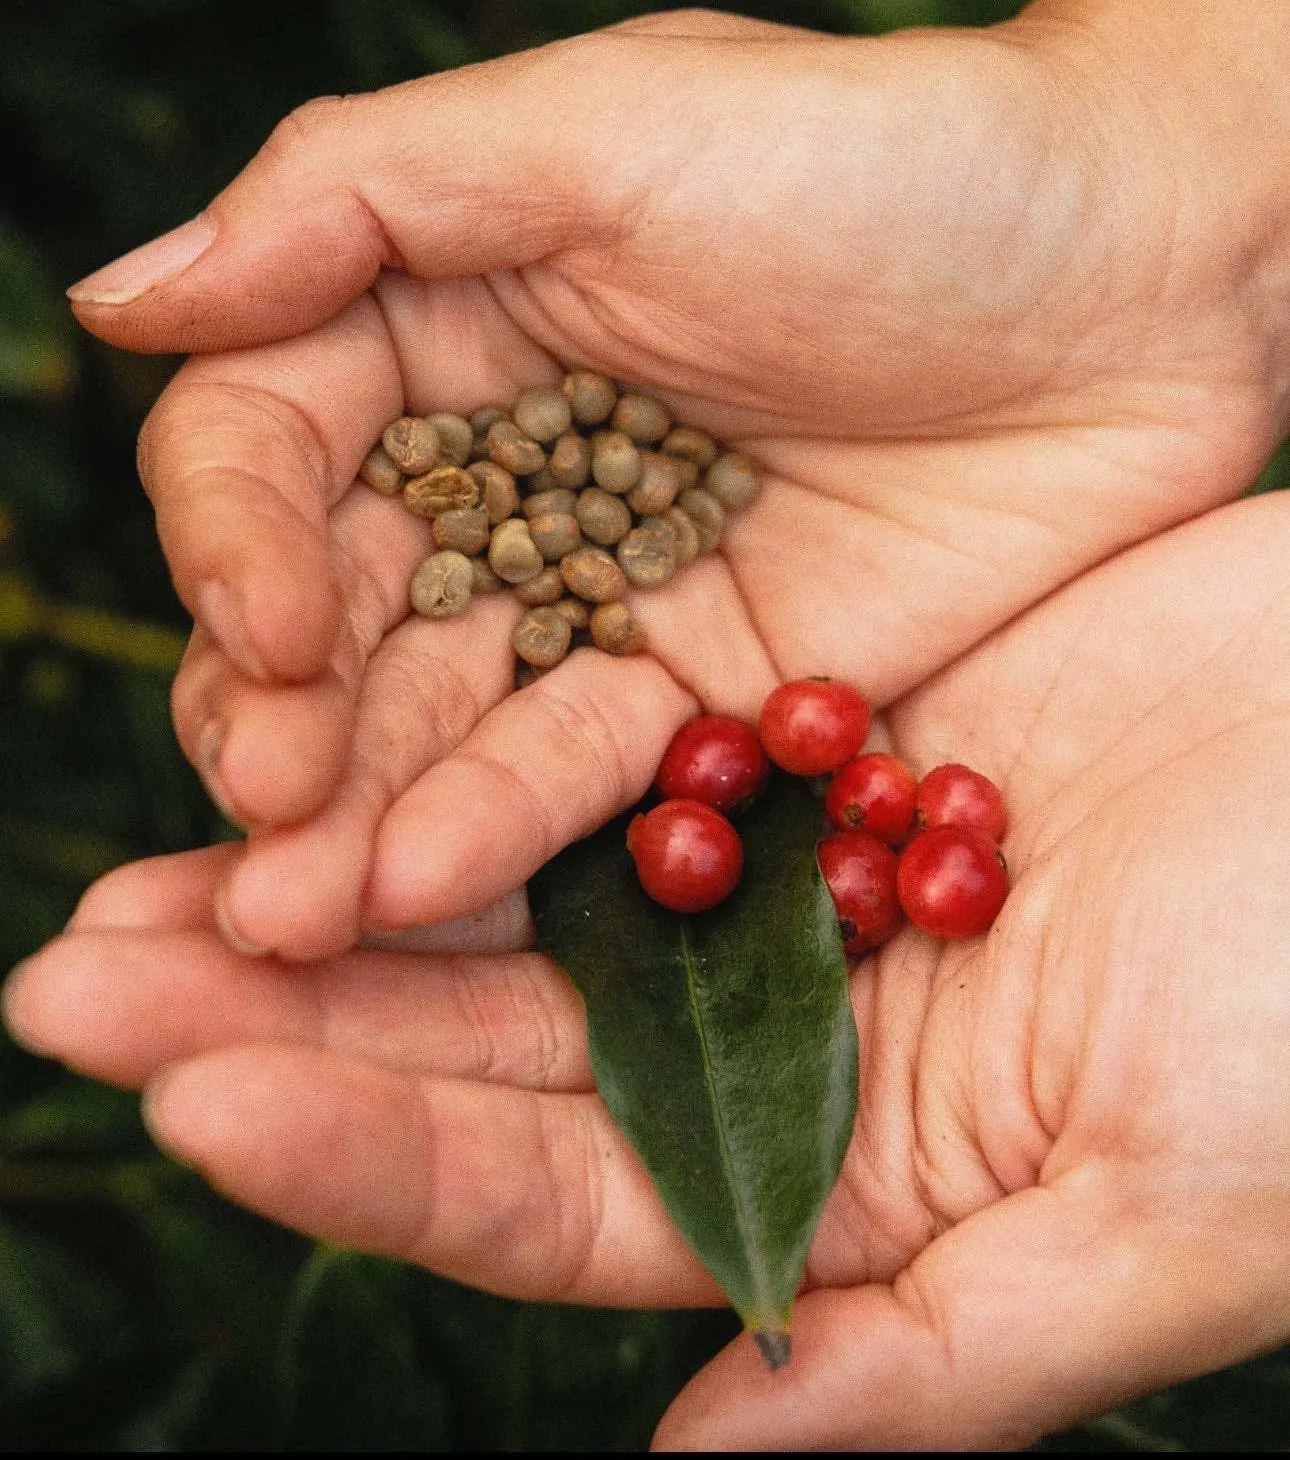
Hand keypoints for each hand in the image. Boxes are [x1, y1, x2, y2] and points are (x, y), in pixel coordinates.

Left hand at [10, 491, 1289, 1445]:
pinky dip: (481, 724)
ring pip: (514, 882)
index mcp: (837, 1174)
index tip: (193, 1094)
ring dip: (337, 865)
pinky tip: (351, 695)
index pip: (550, 1187)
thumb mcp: (1166, 1211)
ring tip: (156, 853)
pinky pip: (611, 730)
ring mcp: (786, 870)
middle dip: (281, 1008)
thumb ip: (943, 1354)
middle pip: (487, 1034)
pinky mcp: (812, 727)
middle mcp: (784, 1030)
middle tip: (77, 968)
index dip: (365, 1151)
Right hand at [62, 0, 1285, 957]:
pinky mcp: (698, 692)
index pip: (266, 445)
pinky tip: (418, 886)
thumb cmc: (876, 160)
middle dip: (278, 711)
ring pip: (432, 713)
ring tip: (287, 907)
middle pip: (328, 609)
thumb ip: (357, 200)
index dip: (236, 539)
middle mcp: (497, 471)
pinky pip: (576, 771)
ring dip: (354, 811)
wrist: (1135, 276)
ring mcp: (594, 594)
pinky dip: (499, 826)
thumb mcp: (606, 127)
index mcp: (440, 323)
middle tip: (260, 801)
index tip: (269, 621)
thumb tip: (121, 298)